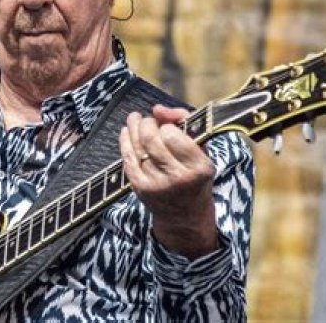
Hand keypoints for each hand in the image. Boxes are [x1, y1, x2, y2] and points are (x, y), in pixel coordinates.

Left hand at [120, 105, 217, 258]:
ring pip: (137, 147)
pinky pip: (127, 159)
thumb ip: (184, 122)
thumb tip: (157, 109)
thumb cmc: (195, 175)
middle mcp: (178, 178)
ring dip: (133, 128)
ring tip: (134, 118)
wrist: (185, 216)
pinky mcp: (140, 188)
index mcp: (199, 168)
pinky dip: (125, 141)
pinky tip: (126, 131)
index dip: (166, 126)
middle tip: (148, 121)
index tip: (168, 128)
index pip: (172, 136)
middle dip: (146, 124)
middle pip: (150, 139)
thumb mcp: (201, 150)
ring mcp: (156, 185)